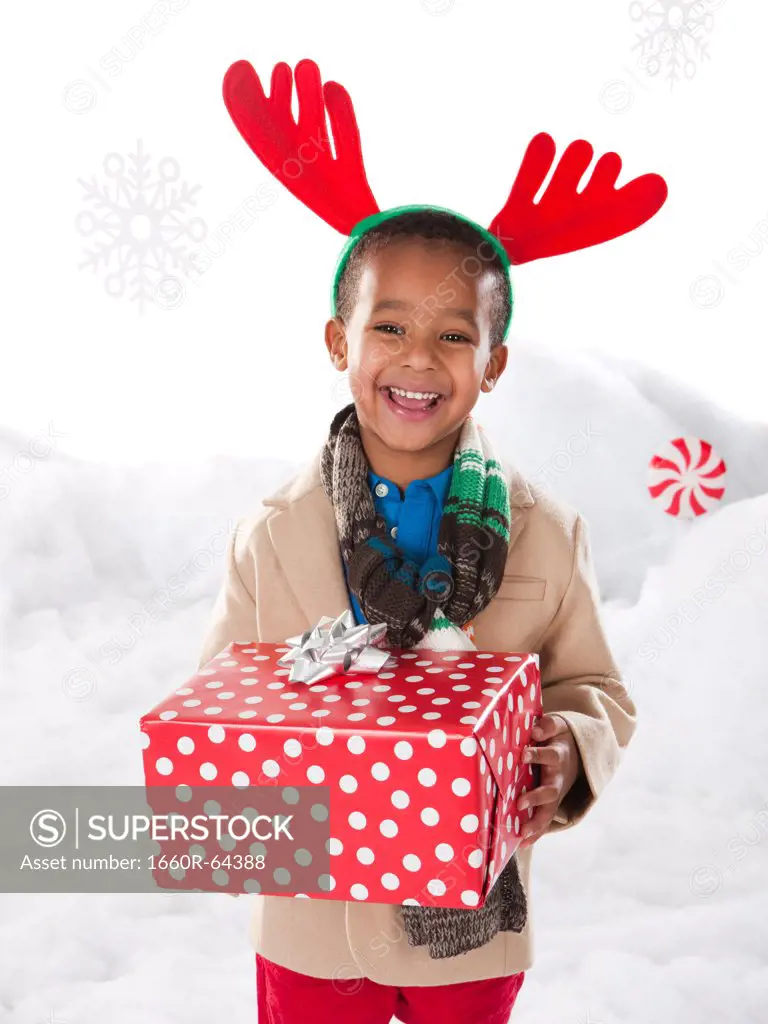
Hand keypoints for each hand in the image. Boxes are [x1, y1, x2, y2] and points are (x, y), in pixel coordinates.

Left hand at [517, 713, 580, 847]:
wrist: (576, 753)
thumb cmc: (558, 737)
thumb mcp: (557, 726)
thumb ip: (548, 726)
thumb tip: (535, 731)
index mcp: (558, 755)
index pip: (549, 755)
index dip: (537, 755)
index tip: (524, 754)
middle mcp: (558, 777)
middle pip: (551, 790)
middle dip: (536, 797)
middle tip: (519, 802)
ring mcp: (556, 793)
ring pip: (549, 810)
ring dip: (536, 822)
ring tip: (522, 833)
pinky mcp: (552, 804)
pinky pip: (545, 820)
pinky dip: (536, 833)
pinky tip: (523, 843)